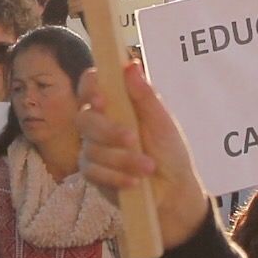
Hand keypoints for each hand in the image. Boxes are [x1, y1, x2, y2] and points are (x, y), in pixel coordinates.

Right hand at [77, 60, 209, 234]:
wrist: (173, 192)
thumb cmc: (169, 152)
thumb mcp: (162, 122)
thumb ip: (145, 95)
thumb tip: (131, 65)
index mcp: (116, 103)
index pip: (90, 85)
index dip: (90, 88)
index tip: (102, 100)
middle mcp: (100, 123)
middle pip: (84, 118)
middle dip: (109, 131)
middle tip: (133, 140)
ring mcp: (92, 148)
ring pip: (91, 148)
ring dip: (122, 159)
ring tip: (147, 168)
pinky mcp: (92, 173)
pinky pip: (92, 171)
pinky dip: (115, 176)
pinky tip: (134, 182)